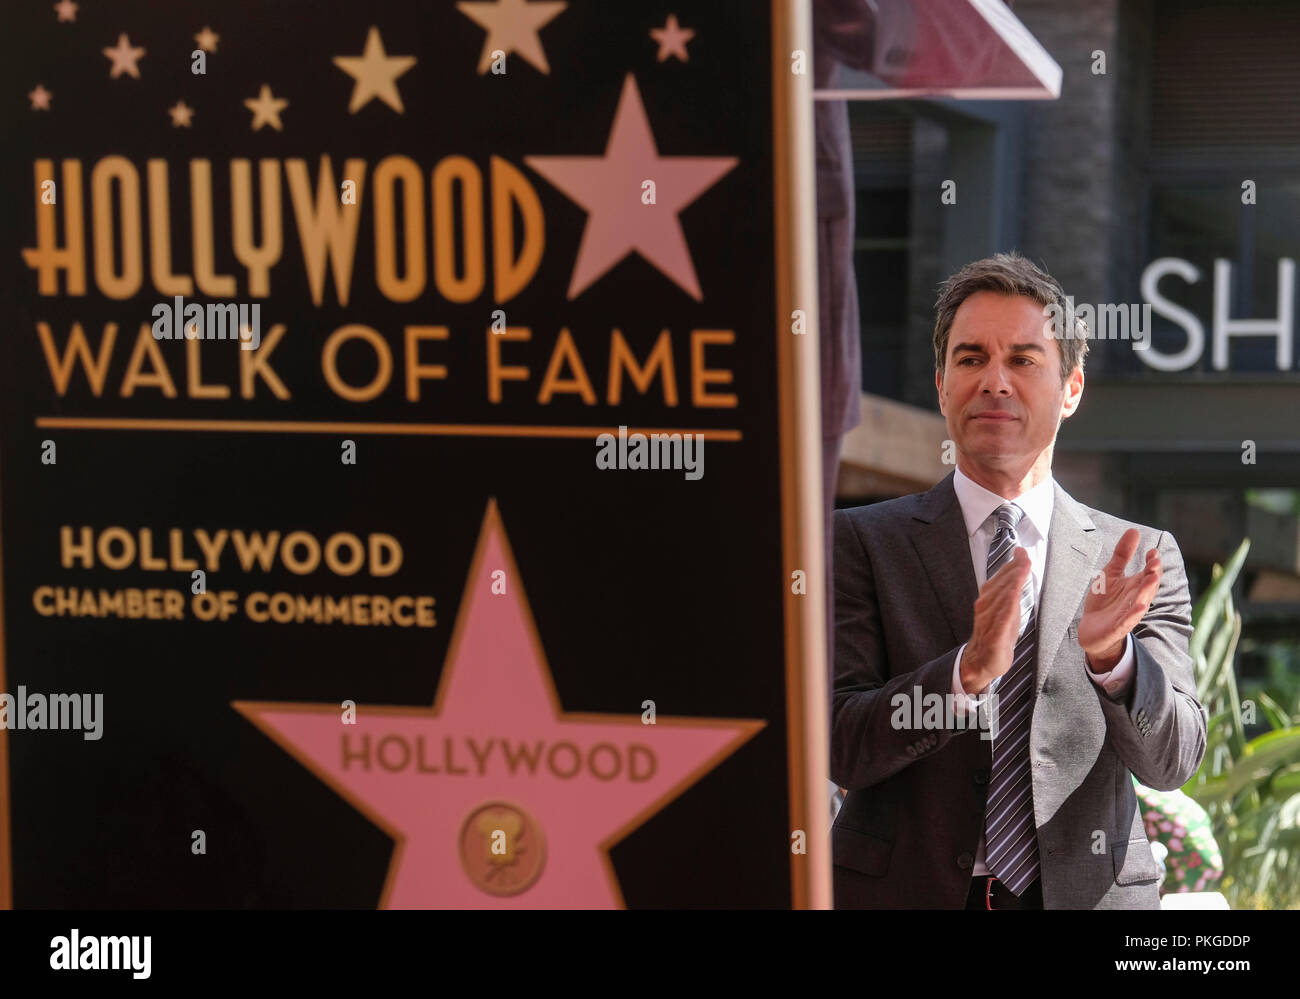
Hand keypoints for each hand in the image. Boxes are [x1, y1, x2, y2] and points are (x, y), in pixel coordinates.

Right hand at [961, 547, 1031, 694]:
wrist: (981, 660)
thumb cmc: (996, 632)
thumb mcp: (1006, 607)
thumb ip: (1011, 587)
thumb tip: (1020, 565)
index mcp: (988, 597)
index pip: (1001, 576)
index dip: (1013, 563)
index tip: (1022, 551)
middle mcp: (985, 606)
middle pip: (1002, 585)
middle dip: (1014, 570)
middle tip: (1025, 557)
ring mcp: (988, 621)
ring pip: (1001, 600)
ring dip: (1011, 584)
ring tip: (1021, 571)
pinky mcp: (993, 637)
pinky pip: (999, 621)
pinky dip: (1005, 609)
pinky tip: (1012, 599)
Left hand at [1078, 529, 1160, 669]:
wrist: (1091, 629)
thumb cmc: (1105, 601)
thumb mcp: (1111, 574)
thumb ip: (1122, 554)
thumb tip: (1134, 530)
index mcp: (1135, 586)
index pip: (1148, 573)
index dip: (1151, 563)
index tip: (1152, 551)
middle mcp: (1135, 599)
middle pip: (1147, 587)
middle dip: (1152, 575)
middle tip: (1155, 562)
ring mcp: (1127, 614)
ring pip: (1140, 602)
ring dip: (1146, 591)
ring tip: (1152, 578)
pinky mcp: (1117, 627)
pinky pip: (1127, 621)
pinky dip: (1133, 614)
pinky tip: (1140, 607)